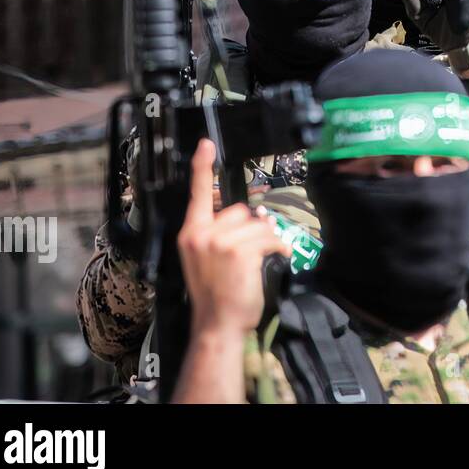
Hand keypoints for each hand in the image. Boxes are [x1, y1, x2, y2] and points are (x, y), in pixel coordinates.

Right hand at [177, 139, 289, 337]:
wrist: (217, 324)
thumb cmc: (215, 295)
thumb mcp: (204, 260)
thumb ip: (218, 235)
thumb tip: (253, 217)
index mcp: (190, 234)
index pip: (196, 195)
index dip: (201, 167)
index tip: (205, 145)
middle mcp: (202, 234)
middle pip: (241, 210)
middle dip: (251, 229)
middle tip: (246, 256)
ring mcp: (220, 242)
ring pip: (258, 224)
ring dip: (267, 241)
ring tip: (255, 264)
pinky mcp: (239, 251)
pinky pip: (270, 238)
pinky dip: (278, 248)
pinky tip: (270, 262)